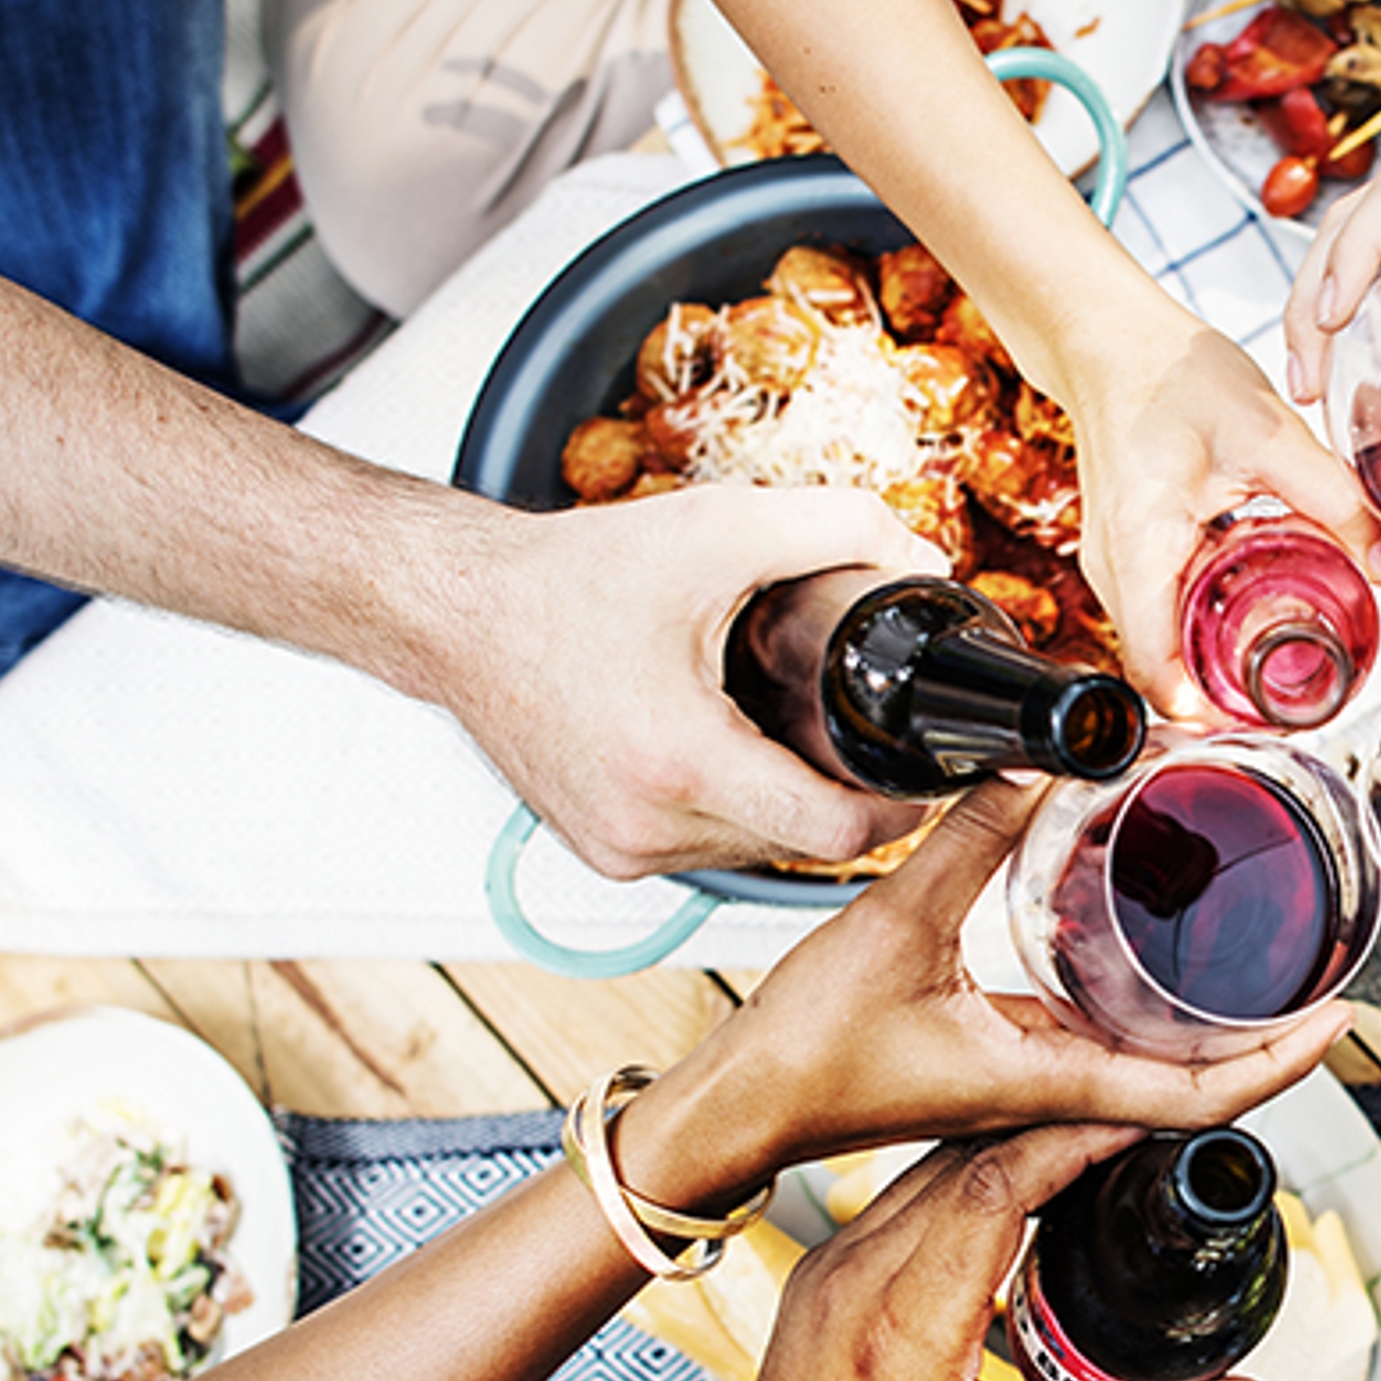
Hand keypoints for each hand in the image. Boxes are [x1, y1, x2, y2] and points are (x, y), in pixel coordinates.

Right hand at [426, 483, 945, 877]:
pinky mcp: (602, 852)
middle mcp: (645, 823)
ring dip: (787, 803)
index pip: (835, 833)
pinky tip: (733, 750)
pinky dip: (733, 808)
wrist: (455, 612)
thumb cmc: (565, 577)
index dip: (899, 804)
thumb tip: (925, 560)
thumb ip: (840, 529)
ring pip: (755, 849)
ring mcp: (619, 848)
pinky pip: (705, 847)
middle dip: (844, 791)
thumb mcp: (720, 529)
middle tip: (864, 729)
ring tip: (792, 730)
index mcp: (679, 759)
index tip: (923, 767)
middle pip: (803, 842)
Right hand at [637, 776, 1347, 1180]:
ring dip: (1210, 1027)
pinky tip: (1144, 961)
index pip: (1199, 1095)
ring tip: (1262, 962)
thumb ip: (969, 837)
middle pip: (1193, 1083)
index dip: (1281, 1062)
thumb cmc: (803, 1050)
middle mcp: (1048, 1093)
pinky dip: (1141, 1013)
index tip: (1340, 1019)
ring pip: (1146, 1067)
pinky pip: (1094, 1047)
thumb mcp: (894, 921)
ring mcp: (1023, 1084)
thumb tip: (1043, 761)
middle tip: (1323, 976)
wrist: (737, 1108)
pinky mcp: (994, 1066)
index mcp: (1045, 1081)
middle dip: (1268, 1038)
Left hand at [712, 1123, 1275, 1380]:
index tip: (1140, 1122)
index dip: (1078, 1138)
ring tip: (1093, 1149)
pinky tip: (1024, 1198)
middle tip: (1137, 1128)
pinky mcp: (818, 1277)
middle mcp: (852, 1282)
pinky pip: (901, 1196)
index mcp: (902, 1331)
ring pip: (930, 1164)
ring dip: (1012, 1147)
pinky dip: (970, 1180)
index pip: (997, 1183)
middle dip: (1058, 1127)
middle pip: (968, 1154)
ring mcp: (826, 1271)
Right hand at [1055, 306, 1380, 716]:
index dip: (1214, 712)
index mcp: (1138, 550)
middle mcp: (1112, 570)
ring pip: (1164, 643)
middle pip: (1163, 670)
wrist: (1111, 339)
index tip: (1274, 717)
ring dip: (1217, 656)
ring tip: (1285, 653)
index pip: (1159, 673)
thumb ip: (1334, 499)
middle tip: (1300, 694)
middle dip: (1227, 693)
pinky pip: (1162, 610)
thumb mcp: (1269, 435)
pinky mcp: (1124, 552)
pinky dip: (1205, 619)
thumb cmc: (1171, 376)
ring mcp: (1112, 564)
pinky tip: (1254, 601)